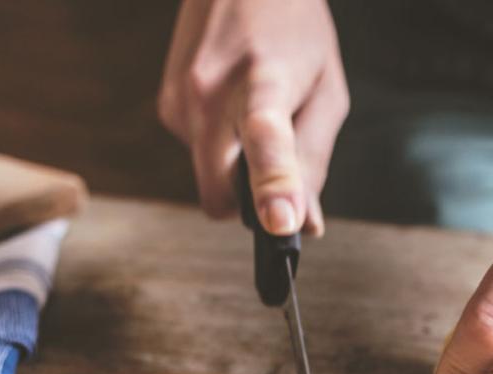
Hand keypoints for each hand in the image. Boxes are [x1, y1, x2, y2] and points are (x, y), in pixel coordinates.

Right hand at [158, 0, 347, 235]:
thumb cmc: (292, 30)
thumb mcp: (326, 91)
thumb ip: (314, 160)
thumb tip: (304, 224)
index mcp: (262, 82)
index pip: (265, 139)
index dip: (272, 186)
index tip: (279, 223)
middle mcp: (210, 93)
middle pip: (218, 194)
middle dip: (245, 203)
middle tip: (278, 175)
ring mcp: (180, 101)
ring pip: (209, 178)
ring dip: (235, 166)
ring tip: (255, 112)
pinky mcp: (166, 107)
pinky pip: (199, 156)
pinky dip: (220, 146)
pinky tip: (231, 104)